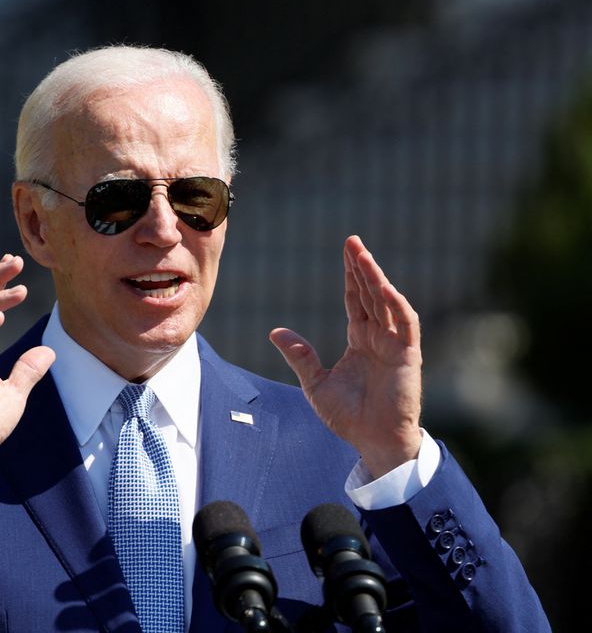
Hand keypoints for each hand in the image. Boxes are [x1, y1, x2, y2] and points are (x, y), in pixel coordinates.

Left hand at [268, 236, 422, 477]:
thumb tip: (275, 331)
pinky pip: (405, 324)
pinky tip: (384, 287)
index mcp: (361, 340)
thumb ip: (299, 356)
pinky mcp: (408, 356)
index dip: (351, 276)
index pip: (357, 300)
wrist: (373, 442)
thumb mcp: (315, 383)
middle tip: (352, 241)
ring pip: (387, 302)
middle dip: (362, 267)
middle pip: (371, 293)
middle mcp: (379, 337)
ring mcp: (395, 345)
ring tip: (362, 255)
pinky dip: (396, 304)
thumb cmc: (349, 417)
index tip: (346, 250)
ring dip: (376, 278)